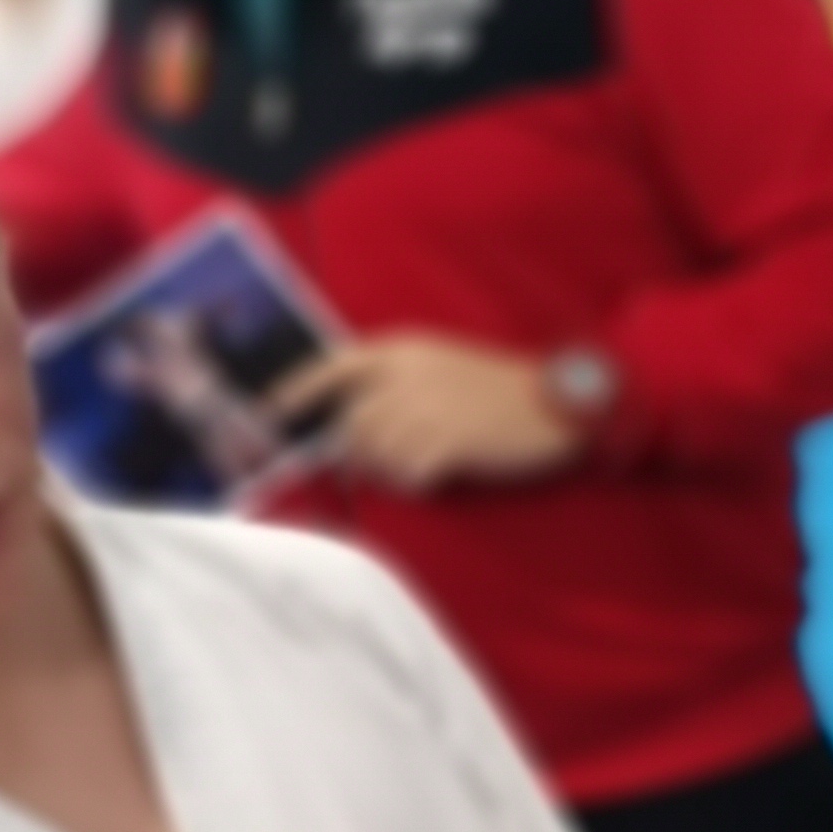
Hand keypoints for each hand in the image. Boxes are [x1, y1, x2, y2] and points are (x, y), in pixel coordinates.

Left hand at [272, 335, 580, 487]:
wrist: (559, 401)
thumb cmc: (505, 386)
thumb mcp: (446, 364)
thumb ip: (402, 381)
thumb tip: (363, 416)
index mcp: (405, 350)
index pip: (335, 366)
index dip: (298, 389)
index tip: (273, 409)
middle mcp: (408, 377)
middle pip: (353, 422)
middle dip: (359, 449)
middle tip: (384, 463)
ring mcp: (427, 409)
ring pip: (377, 450)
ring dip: (389, 468)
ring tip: (417, 467)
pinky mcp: (449, 442)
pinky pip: (409, 472)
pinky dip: (414, 481)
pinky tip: (434, 477)